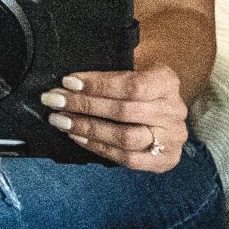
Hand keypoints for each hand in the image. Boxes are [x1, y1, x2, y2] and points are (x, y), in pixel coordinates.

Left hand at [47, 63, 191, 173]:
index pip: (133, 85)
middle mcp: (173, 110)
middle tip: (54, 101)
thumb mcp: (135, 68)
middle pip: (124, 111)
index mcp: (167, 82)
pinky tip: (76, 137)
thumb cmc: (142, 87)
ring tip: (60, 120)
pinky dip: (98, 147)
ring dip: (87, 129)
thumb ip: (113, 71)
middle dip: (84, 106)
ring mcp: (171, 139)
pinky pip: (127, 158)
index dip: (99, 85)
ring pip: (125, 137)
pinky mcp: (164, 160)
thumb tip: (72, 80)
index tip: (68, 82)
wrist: (166, 115)